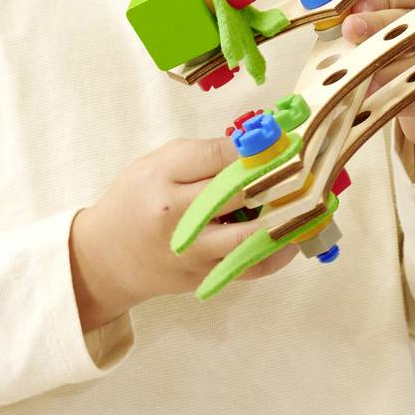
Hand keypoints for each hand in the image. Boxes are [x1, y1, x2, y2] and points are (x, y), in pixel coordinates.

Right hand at [70, 135, 294, 328]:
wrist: (104, 259)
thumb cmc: (134, 202)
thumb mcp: (156, 165)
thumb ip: (201, 155)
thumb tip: (254, 147)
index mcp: (163, 181)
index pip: (217, 157)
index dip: (255, 147)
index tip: (284, 138)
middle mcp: (178, 218)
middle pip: (238, 194)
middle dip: (277, 178)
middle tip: (307, 167)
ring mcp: (193, 252)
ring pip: (250, 237)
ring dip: (285, 219)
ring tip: (309, 204)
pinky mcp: (204, 276)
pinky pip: (249, 267)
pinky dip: (276, 253)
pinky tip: (293, 236)